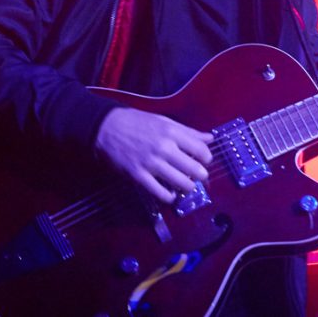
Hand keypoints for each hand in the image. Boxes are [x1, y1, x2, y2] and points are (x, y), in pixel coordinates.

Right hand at [94, 107, 213, 202]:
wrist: (107, 127)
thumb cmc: (137, 122)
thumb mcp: (164, 121)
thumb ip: (188, 132)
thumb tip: (210, 138)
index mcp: (172, 132)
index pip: (202, 150)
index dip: (207, 158)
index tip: (203, 160)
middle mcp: (164, 148)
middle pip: (195, 170)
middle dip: (200, 176)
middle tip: (197, 176)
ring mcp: (151, 163)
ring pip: (181, 183)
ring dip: (188, 187)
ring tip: (185, 185)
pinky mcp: (139, 176)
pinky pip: (161, 193)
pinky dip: (170, 197)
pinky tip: (170, 193)